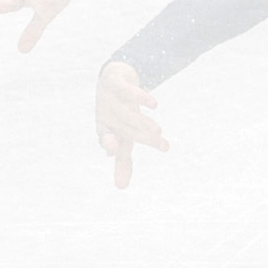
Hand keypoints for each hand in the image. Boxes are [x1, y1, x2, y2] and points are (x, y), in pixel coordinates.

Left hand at [96, 62, 167, 188]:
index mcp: (104, 129)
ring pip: (127, 113)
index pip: (107, 140)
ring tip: (158, 131)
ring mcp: (109, 99)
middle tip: (164, 146)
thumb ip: (122, 160)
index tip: (114, 151)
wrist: (113, 79)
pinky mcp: (116, 83)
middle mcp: (104, 114)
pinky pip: (127, 91)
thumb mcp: (121, 137)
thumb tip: (121, 188)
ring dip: (143, 122)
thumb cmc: (118, 115)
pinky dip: (140, 97)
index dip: (109, 144)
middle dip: (142, 138)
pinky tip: (153, 105)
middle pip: (124, 128)